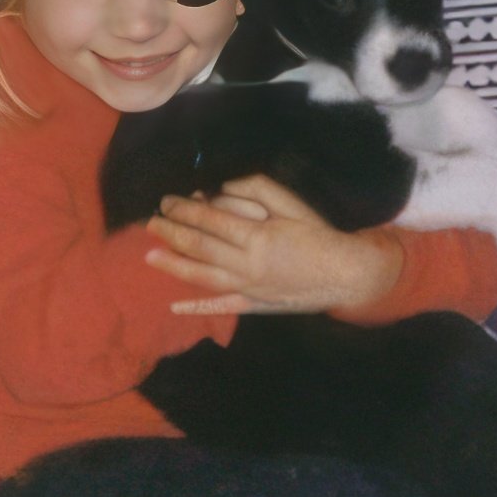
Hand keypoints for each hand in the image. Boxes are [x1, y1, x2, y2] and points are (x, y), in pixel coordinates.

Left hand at [144, 175, 402, 314]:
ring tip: (150, 255)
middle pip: (199, 247)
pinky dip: (196, 308)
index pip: (209, 221)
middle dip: (172, 232)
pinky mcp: (254, 304)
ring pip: (201, 277)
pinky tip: (174, 307)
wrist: (346, 273)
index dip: (184, 210)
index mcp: (256, 237)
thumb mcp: (291, 203)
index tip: (167, 201)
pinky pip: (220, 307)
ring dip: (173, 266)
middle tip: (151, 222)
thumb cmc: (320, 234)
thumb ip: (254, 190)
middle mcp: (246, 265)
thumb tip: (219, 188)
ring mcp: (248, 288)